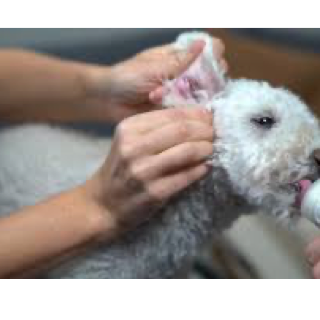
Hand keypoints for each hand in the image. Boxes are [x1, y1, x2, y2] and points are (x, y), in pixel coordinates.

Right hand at [82, 107, 215, 233]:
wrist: (103, 204)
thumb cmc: (121, 169)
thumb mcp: (130, 141)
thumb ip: (156, 127)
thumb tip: (197, 117)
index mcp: (129, 128)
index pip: (172, 114)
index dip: (197, 114)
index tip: (210, 117)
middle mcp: (134, 147)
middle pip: (182, 130)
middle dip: (205, 130)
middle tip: (216, 133)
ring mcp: (143, 170)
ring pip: (187, 151)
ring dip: (206, 148)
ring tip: (212, 149)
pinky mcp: (154, 192)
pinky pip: (187, 176)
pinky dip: (201, 169)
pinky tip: (205, 167)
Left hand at [91, 37, 226, 120]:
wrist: (108, 101)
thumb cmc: (127, 77)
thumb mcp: (155, 67)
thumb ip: (181, 60)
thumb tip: (203, 43)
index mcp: (179, 56)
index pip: (210, 50)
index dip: (214, 55)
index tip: (211, 63)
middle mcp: (185, 73)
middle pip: (212, 74)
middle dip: (205, 80)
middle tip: (189, 84)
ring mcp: (183, 92)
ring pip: (204, 94)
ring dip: (188, 96)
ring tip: (163, 95)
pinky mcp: (177, 110)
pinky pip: (191, 111)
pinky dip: (181, 109)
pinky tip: (162, 104)